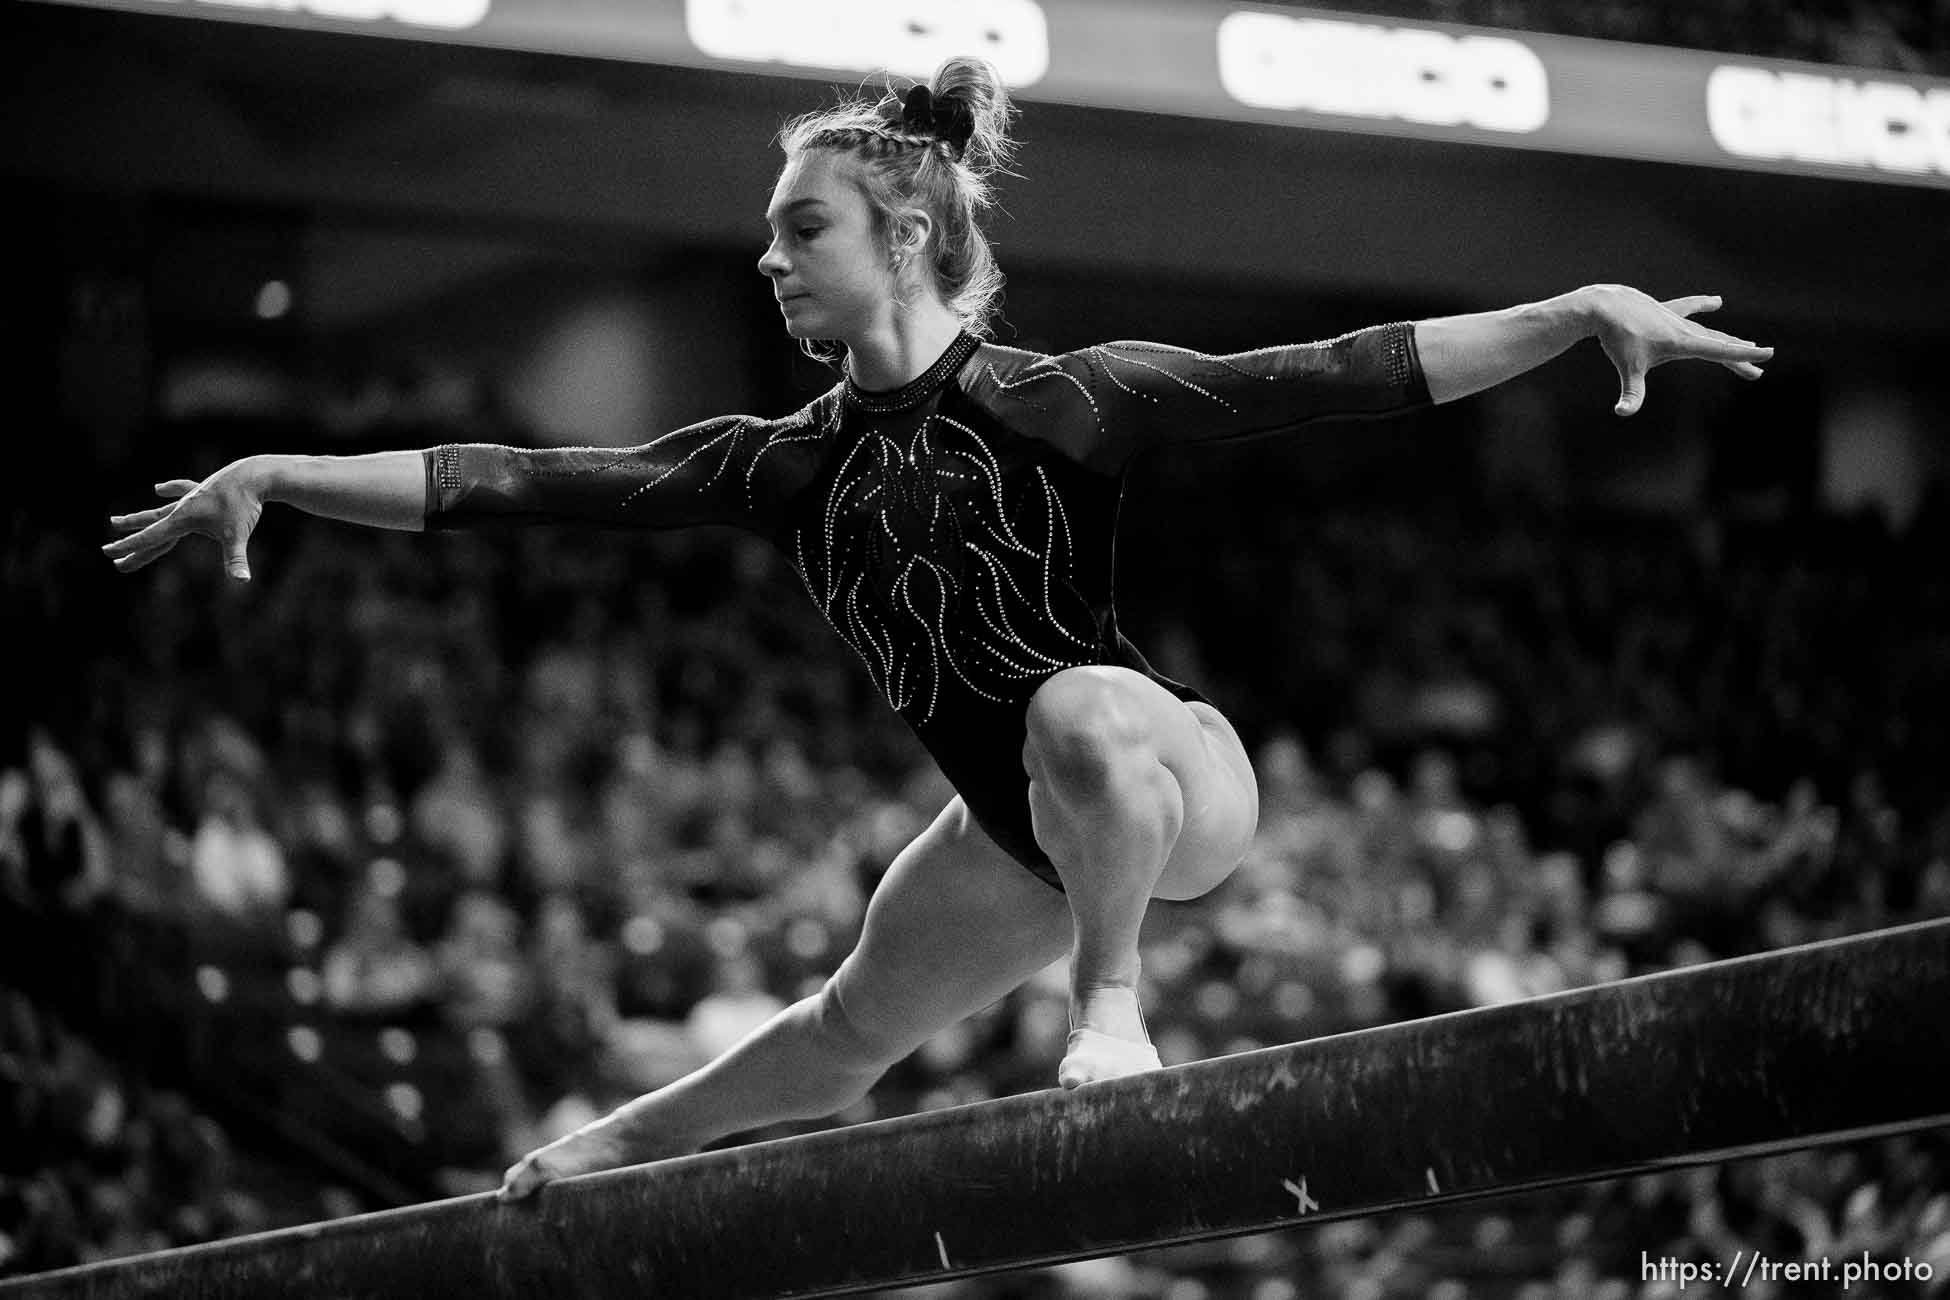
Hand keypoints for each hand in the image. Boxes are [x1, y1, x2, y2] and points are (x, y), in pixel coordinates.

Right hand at [102, 459, 269, 581]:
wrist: (254, 474)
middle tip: (107, 550)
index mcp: (182, 520)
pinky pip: (183, 491)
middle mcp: (181, 508)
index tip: (108, 553)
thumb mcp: (237, 535)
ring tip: (116, 521)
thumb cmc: (244, 505)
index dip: (130, 548)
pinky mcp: (204, 489)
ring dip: (141, 518)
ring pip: (161, 511)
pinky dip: (172, 489)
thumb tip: (242, 580)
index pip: (151, 538)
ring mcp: (192, 498)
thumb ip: (236, 559)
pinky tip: (159, 488)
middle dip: (129, 540)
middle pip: (150, 528)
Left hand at [1585, 286, 1772, 417]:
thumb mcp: (1628, 368)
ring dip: (1727, 340)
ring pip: (1707, 330)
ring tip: (1748, 345)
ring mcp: (1675, 318)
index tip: (1768, 354)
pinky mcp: (1664, 311)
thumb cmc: (1617, 338)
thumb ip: (1631, 393)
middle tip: (1757, 373)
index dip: (1744, 355)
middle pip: (1718, 345)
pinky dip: (1701, 305)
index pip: (1720, 350)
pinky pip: (1688, 309)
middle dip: (1739, 358)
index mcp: (1683, 341)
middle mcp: (1685, 328)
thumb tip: (1623, 412)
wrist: (1604, 306)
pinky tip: (1716, 302)